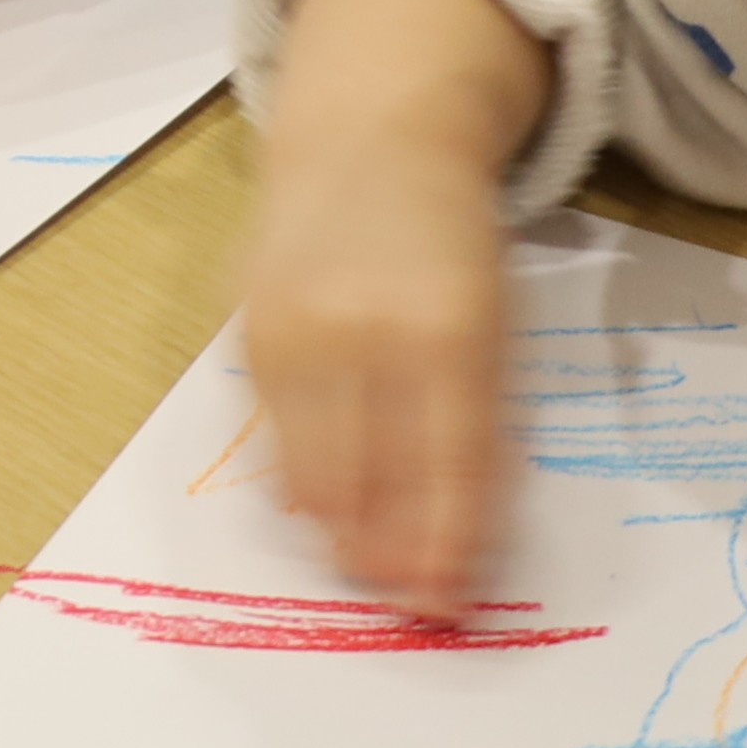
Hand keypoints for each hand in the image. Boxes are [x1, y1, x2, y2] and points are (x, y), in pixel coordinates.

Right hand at [238, 118, 520, 605]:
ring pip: (312, 479)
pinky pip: (274, 446)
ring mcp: (296, 335)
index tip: (450, 607)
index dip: (447, 548)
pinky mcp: (249, 340)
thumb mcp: (498, 320)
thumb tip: (458, 542)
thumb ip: (481, 424)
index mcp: (449, 327)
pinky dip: (304, 488)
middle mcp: (364, 332)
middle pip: (372, 487)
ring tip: (367, 566)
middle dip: (389, 560)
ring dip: (342, 536)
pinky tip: (328, 508)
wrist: (368, 140)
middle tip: (408, 604)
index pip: (451, 468)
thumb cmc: (453, 243)